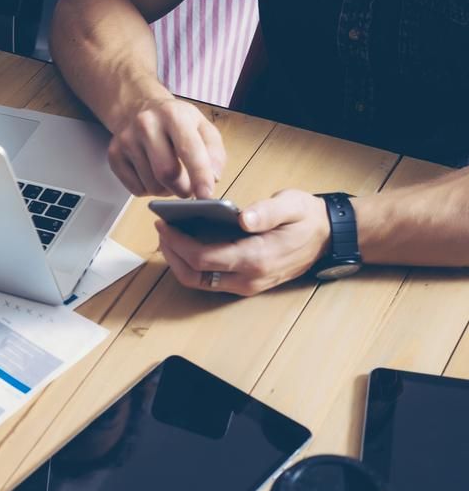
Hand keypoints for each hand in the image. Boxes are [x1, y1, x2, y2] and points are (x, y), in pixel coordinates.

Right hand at [108, 95, 225, 198]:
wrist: (139, 109)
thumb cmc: (175, 122)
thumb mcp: (202, 126)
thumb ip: (214, 152)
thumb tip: (212, 178)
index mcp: (174, 115)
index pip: (188, 150)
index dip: (199, 176)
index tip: (206, 195)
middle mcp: (146, 124)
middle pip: (167, 173)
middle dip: (183, 188)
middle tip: (189, 187)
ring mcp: (127, 140)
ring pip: (152, 186)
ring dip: (166, 190)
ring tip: (169, 175)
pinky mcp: (114, 155)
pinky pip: (136, 189)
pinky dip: (149, 189)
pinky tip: (152, 174)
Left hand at [156, 190, 330, 295]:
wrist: (329, 238)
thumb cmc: (307, 219)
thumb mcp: (291, 205)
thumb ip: (266, 212)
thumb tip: (243, 218)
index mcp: (256, 258)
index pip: (203, 259)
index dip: (178, 243)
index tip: (164, 224)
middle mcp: (248, 279)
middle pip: (194, 276)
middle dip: (171, 254)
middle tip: (161, 229)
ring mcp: (246, 285)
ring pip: (200, 282)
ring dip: (179, 261)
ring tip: (169, 235)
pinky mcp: (245, 283)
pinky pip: (210, 280)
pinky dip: (193, 264)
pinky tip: (187, 242)